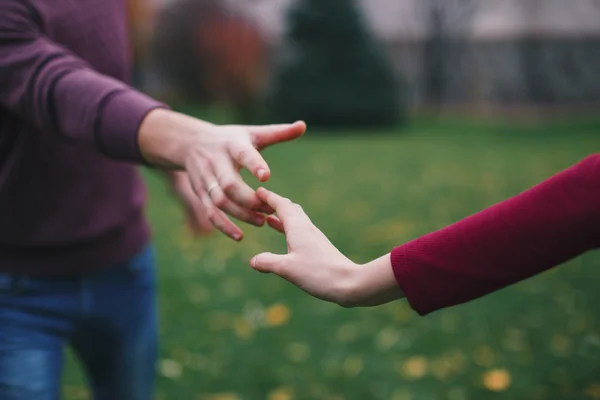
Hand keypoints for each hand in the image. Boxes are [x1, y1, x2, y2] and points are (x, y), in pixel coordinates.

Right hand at [138, 109, 305, 239]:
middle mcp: (216, 163)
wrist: (190, 143)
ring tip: (262, 221)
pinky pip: (210, 213)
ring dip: (241, 214)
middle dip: (250, 200)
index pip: (243, 154)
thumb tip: (303, 126)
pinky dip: (224, 226)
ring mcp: (206, 179)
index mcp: (232, 145)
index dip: (254, 164)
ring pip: (220, 201)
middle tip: (270, 209)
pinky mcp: (200, 193)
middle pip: (229, 185)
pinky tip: (240, 236)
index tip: (267, 176)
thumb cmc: (230, 139)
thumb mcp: (252, 133)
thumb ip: (278, 133)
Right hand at [250, 188, 404, 306]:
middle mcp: (307, 229)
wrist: (350, 283)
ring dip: (282, 217)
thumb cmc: (319, 273)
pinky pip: (301, 232)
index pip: (282, 205)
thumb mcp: (287, 269)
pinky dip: (290, 230)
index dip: (269, 197)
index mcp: (298, 228)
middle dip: (276, 204)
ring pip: (297, 221)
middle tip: (261, 203)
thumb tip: (253, 260)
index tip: (258, 190)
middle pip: (291, 209)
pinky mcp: (320, 248)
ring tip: (268, 218)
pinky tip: (288, 239)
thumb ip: (268, 262)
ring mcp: (315, 238)